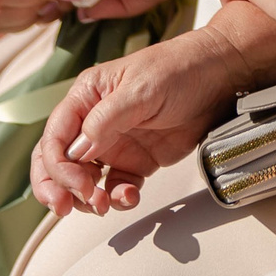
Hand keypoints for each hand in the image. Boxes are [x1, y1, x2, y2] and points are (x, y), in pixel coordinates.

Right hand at [28, 28, 256, 216]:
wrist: (220, 77)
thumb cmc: (180, 68)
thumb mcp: (142, 89)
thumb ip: (107, 120)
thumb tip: (76, 151)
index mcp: (86, 97)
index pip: (54, 138)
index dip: (57, 167)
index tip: (77, 185)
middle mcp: (94, 122)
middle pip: (59, 163)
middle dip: (59, 188)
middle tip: (69, 207)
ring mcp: (115, 143)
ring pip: (84, 180)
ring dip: (87, 198)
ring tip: (104, 204)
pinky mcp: (137, 161)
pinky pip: (116, 187)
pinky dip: (118, 198)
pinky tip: (129, 196)